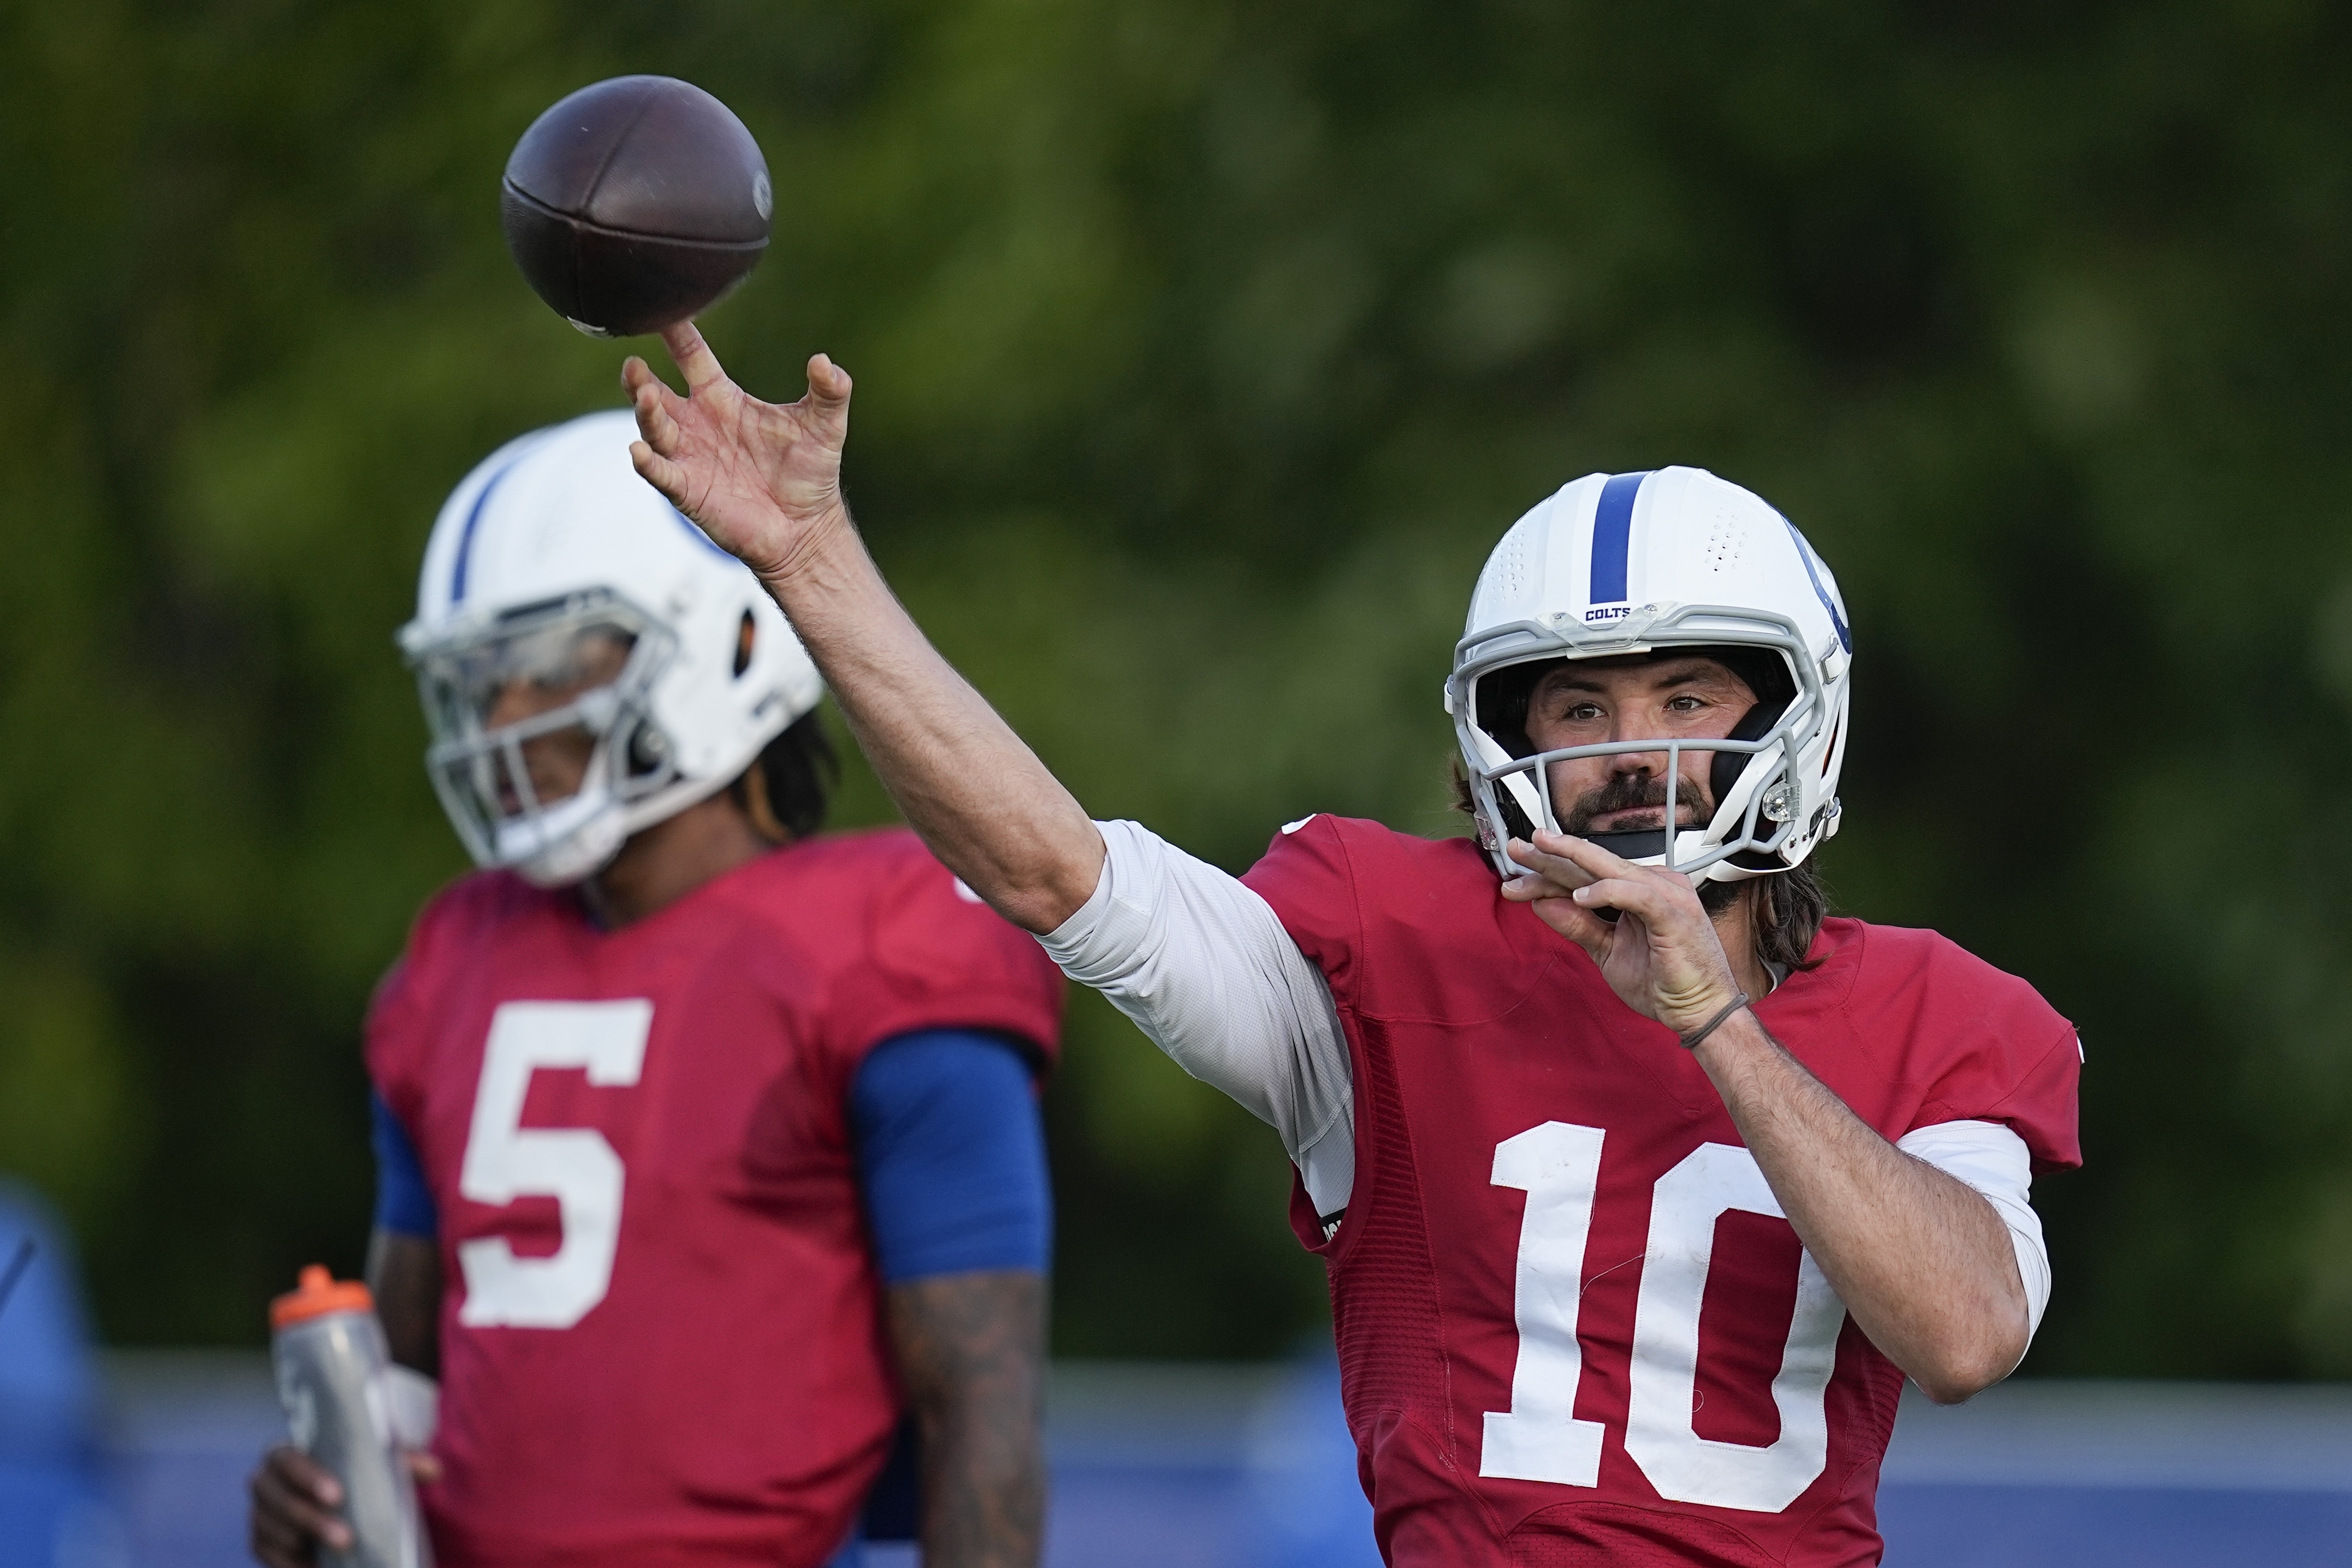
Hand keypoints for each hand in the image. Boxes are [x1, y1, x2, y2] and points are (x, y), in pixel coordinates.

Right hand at [249, 1444, 440, 1567]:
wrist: (336, 1497)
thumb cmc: (354, 1473)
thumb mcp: (376, 1463)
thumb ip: (402, 1462)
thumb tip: (434, 1470)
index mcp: (286, 1454)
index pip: (285, 1459)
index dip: (307, 1476)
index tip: (338, 1495)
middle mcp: (265, 1483)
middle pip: (276, 1500)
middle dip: (310, 1520)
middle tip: (347, 1538)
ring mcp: (259, 1515)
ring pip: (269, 1531)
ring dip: (303, 1544)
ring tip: (340, 1552)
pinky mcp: (261, 1544)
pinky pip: (268, 1557)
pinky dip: (290, 1564)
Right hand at [622, 323, 852, 584]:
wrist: (807, 528)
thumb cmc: (810, 473)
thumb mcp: (825, 426)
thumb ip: (830, 391)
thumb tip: (826, 362)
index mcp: (722, 399)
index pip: (691, 357)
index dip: (676, 334)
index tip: (661, 309)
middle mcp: (697, 424)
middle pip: (657, 393)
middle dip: (641, 379)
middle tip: (634, 362)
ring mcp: (689, 457)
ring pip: (654, 429)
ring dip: (645, 412)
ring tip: (644, 395)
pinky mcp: (688, 491)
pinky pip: (661, 474)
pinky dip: (648, 463)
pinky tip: (639, 451)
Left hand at [1500, 830, 1742, 1035]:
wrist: (1701, 1011)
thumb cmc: (1662, 982)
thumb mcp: (1607, 952)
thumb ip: (1578, 926)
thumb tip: (1540, 903)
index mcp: (1638, 891)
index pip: (1586, 877)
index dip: (1548, 875)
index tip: (1513, 880)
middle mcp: (1653, 884)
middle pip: (1593, 867)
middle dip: (1551, 856)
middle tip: (1516, 848)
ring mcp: (1666, 894)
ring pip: (1610, 870)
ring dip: (1571, 861)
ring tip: (1540, 852)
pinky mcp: (1673, 912)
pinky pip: (1636, 894)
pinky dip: (1607, 891)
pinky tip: (1579, 896)